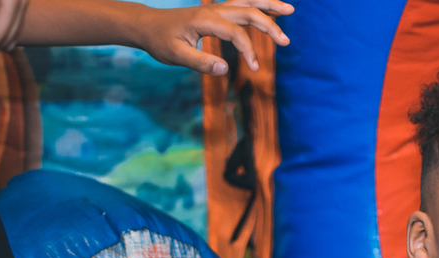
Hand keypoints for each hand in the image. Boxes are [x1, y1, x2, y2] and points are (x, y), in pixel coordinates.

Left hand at [138, 0, 293, 74]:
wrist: (148, 26)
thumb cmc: (160, 41)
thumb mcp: (176, 56)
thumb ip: (200, 63)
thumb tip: (225, 69)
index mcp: (206, 20)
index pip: (236, 32)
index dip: (248, 50)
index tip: (254, 69)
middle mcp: (214, 10)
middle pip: (248, 11)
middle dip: (269, 25)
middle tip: (286, 42)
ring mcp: (216, 8)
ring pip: (247, 2)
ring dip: (269, 5)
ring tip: (290, 9)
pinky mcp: (216, 12)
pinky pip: (241, 4)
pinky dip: (258, 5)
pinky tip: (270, 10)